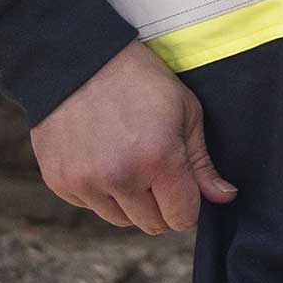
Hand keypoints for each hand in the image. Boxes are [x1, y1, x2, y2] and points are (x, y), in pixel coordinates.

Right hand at [30, 42, 238, 234]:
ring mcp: (86, 181)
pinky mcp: (59, 181)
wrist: (75, 57)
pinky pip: (88, 205)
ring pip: (118, 219)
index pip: (182, 218)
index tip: (180, 185)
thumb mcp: (183, 108)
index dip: (186, 204)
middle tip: (151, 169)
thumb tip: (224, 197)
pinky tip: (97, 155)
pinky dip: (97, 190)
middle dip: (158, 205)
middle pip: (151, 224)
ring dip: (127, 200)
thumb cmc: (136, 77)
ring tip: (123, 159)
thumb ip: (201, 161)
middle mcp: (121, 177)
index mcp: (159, 158)